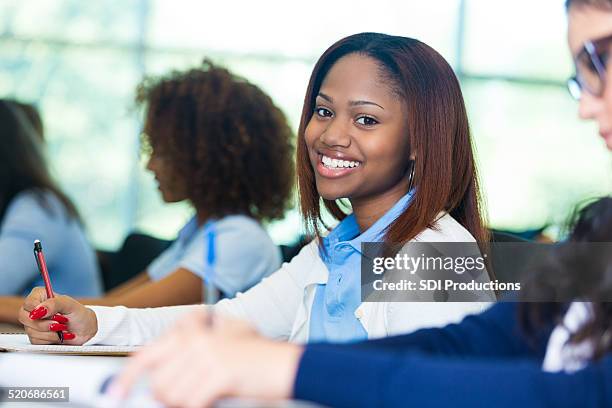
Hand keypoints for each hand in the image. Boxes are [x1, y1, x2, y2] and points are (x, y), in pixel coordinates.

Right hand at [18, 287, 97, 344]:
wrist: (85, 331)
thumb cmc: (79, 315)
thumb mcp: (70, 305)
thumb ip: (55, 304)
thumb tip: (39, 310)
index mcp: (41, 296)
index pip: (28, 302)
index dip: (36, 310)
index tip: (47, 314)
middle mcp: (35, 309)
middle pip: (24, 317)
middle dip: (43, 324)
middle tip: (58, 323)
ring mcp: (34, 323)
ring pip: (30, 331)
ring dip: (50, 332)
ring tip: (62, 328)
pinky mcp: (36, 336)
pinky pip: (35, 341)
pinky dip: (49, 339)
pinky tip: (59, 335)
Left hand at [111, 311, 303, 407]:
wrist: (287, 364)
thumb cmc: (257, 356)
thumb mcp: (223, 340)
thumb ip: (192, 346)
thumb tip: (156, 375)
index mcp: (194, 330)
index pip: (148, 353)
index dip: (127, 378)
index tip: (116, 394)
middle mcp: (197, 339)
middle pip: (159, 380)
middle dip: (168, 397)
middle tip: (187, 397)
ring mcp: (208, 354)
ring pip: (172, 394)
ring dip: (186, 402)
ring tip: (206, 395)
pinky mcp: (219, 372)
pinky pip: (191, 402)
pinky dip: (197, 407)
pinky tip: (211, 400)